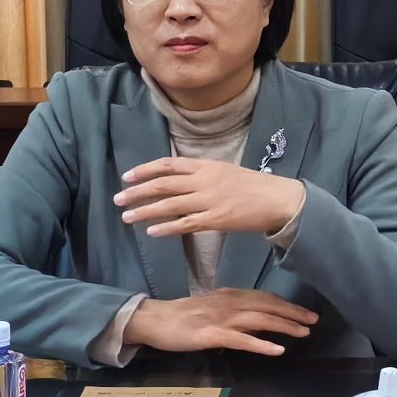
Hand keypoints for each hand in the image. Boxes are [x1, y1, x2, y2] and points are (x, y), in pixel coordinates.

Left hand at [115, 157, 304, 238]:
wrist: (277, 199)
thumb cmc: (253, 186)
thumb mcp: (226, 171)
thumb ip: (202, 174)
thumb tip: (179, 180)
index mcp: (206, 166)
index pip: (168, 164)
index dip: (145, 170)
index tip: (127, 176)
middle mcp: (204, 180)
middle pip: (162, 185)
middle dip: (137, 192)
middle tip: (119, 199)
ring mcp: (209, 200)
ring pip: (169, 205)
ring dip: (145, 211)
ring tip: (127, 217)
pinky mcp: (215, 219)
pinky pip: (185, 224)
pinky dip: (166, 228)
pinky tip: (152, 232)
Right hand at [123, 290, 319, 356]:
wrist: (154, 319)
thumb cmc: (181, 316)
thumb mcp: (212, 307)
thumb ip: (234, 311)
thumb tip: (255, 318)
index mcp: (231, 296)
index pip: (265, 298)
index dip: (287, 305)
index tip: (306, 312)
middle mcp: (230, 303)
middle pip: (268, 306)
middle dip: (293, 314)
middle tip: (314, 320)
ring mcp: (222, 318)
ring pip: (261, 320)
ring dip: (284, 326)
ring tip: (304, 333)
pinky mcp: (213, 335)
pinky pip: (242, 340)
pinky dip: (262, 344)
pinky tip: (278, 350)